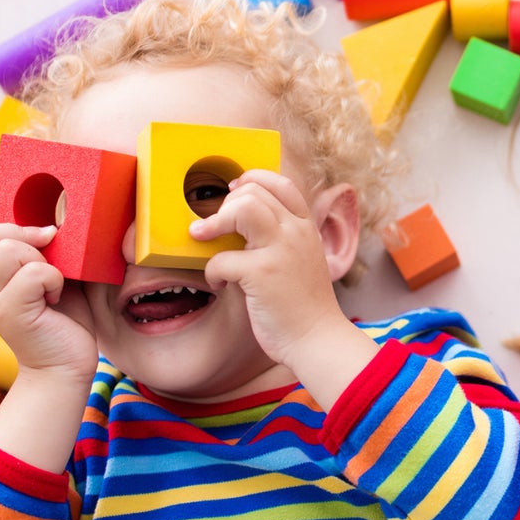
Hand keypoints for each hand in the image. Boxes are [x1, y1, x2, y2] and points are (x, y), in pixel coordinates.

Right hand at [0, 224, 97, 380]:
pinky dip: (54, 280)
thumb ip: (45, 253)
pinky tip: (56, 299)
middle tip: (49, 261)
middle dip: (24, 237)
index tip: (39, 243)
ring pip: (7, 250)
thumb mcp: (54, 277)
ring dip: (41, 261)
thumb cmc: (64, 322)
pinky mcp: (12, 314)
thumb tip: (53, 223)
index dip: (5, 229)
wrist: (66, 367)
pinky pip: (33, 273)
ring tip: (52, 285)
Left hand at [190, 170, 353, 365]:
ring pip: (241, 208)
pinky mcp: (261, 273)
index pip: (280, 183)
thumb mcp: (302, 261)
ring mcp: (280, 250)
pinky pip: (221, 258)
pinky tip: (221, 286)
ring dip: (214, 222)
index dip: (251, 180)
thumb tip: (242, 224)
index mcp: (306, 228)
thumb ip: (281, 240)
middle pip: (254, 192)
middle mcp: (295, 232)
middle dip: (225, 205)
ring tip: (202, 237)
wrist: (318, 339)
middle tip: (213, 227)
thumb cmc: (304, 306)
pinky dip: (212, 272)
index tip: (232, 192)